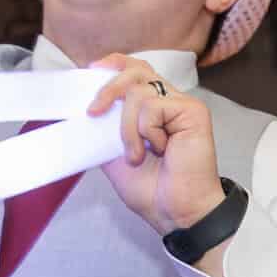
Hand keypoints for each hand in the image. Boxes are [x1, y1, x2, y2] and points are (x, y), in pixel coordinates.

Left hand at [87, 55, 224, 237]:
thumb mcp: (112, 155)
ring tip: (137, 156)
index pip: (134, 70)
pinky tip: (161, 150)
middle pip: (135, 71)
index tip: (91, 70)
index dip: (114, 64)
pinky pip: (153, 106)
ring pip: (138, 92)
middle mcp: (168, 101)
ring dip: (127, 129)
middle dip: (108, 89)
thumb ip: (104, 128)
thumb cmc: (151, 188)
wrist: (174, 211)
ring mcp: (181, 105)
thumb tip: (84, 109)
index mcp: (151, 108)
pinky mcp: (192, 111)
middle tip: (94, 113)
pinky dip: (146, 131)